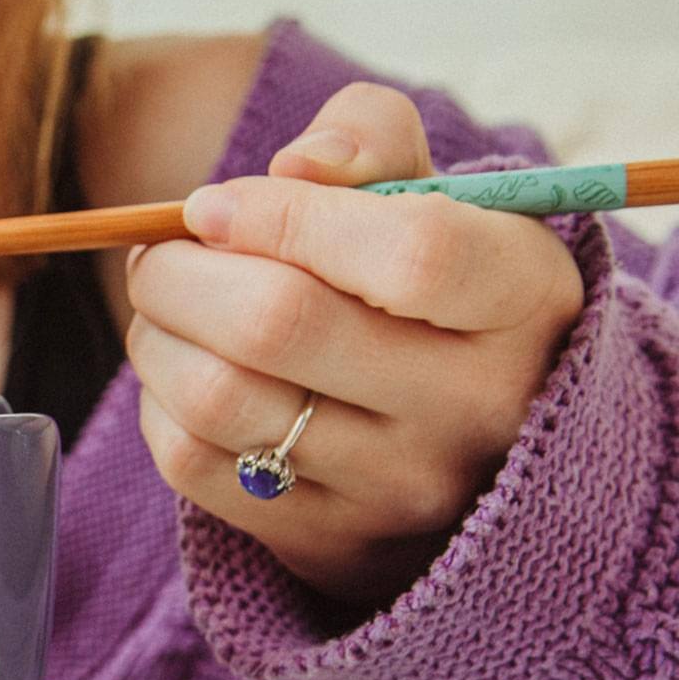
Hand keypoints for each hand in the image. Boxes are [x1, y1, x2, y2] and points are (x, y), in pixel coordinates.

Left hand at [126, 81, 586, 609]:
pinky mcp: (326, 541)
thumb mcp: (432, 191)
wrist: (457, 437)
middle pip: (280, 324)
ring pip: (218, 395)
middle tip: (160, 254)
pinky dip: (158, 404)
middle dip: (181, 273)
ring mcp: (400, 488)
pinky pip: (192, 462)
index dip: (284, 216)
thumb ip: (369, 138)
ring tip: (164, 310)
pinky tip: (181, 375)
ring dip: (155, 337)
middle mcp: (476, 406)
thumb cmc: (425, 285)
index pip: (409, 252)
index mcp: (524, 298)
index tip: (213, 204)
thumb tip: (294, 165)